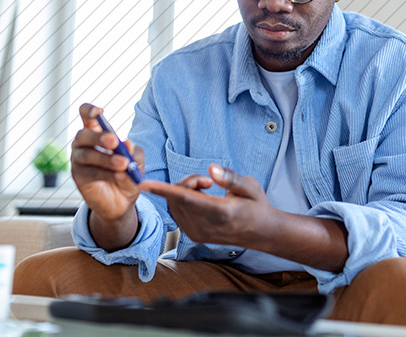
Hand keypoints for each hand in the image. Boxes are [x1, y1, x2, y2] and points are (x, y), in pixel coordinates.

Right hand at [71, 103, 144, 222]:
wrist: (122, 201)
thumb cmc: (127, 173)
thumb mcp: (136, 161)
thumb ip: (133, 152)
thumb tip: (128, 144)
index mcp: (96, 132)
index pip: (86, 115)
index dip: (89, 111)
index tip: (99, 112)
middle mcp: (83, 144)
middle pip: (83, 134)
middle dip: (99, 137)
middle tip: (115, 142)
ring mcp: (78, 160)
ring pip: (88, 155)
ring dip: (107, 159)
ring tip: (123, 163)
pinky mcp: (79, 177)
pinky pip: (91, 172)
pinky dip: (107, 173)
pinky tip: (120, 175)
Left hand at [140, 165, 274, 246]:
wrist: (261, 233)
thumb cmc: (256, 205)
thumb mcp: (251, 187)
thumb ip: (231, 178)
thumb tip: (211, 169)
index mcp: (220, 213)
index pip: (186, 199)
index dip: (164, 190)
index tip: (144, 184)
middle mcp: (205, 226)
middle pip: (178, 197)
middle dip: (187, 182)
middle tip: (208, 181)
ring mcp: (198, 233)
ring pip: (174, 205)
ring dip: (184, 191)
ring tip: (207, 189)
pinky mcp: (193, 236)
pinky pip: (177, 212)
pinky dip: (182, 200)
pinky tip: (200, 199)